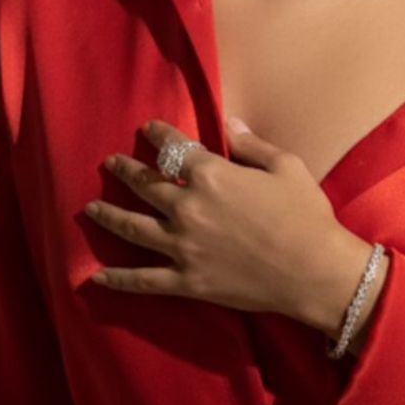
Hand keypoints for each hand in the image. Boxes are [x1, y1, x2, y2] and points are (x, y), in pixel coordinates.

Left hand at [83, 116, 369, 328]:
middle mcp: (187, 207)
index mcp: (211, 175)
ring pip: (133, 228)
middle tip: (110, 164)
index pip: (173, 148)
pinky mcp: (187, 281)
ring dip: (108, 215)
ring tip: (90, 209)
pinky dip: (118, 280)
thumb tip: (230, 123)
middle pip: (145, 184)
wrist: (314, 271)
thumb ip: (252, 145)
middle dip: (125, 171)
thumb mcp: (286, 167)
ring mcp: (183, 246)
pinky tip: (96, 278)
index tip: (146, 128)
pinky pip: (143, 280)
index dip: (158, 134)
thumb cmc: (306, 216)